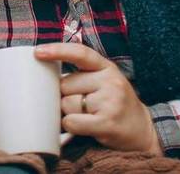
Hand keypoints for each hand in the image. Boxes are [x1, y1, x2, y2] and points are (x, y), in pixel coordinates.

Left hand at [35, 43, 161, 154]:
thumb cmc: (113, 104)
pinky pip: (72, 122)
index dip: (57, 50)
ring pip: (67, 104)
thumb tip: (45, 77)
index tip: (37, 52)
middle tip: (83, 105)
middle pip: (65, 85)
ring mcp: (110, 101)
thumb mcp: (103, 81)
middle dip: (66, 96)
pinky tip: (83, 127)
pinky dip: (71, 125)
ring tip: (88, 116)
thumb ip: (81, 75)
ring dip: (69, 113)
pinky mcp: (107, 122)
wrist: (141, 130)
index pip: (79, 53)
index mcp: (106, 67)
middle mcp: (110, 80)